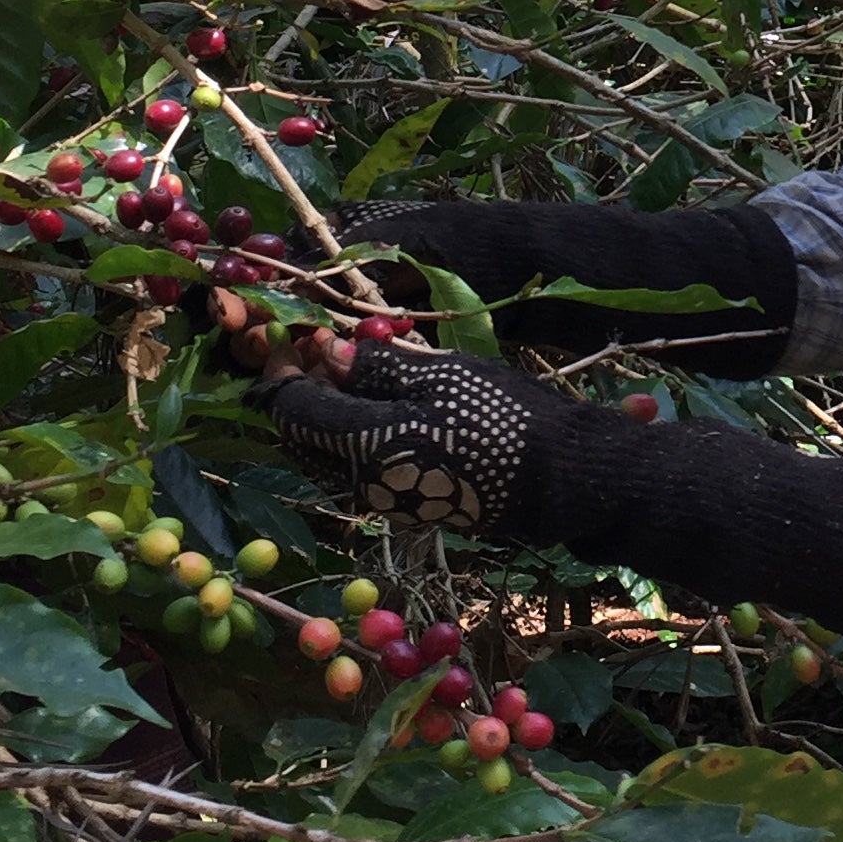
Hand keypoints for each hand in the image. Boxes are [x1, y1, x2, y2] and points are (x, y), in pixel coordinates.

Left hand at [241, 331, 535, 536]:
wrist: (559, 477)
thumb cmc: (502, 416)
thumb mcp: (438, 375)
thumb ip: (373, 367)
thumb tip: (324, 353)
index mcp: (364, 447)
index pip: (291, 408)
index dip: (283, 368)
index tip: (296, 335)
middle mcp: (360, 483)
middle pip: (300, 434)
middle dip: (301, 389)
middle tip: (324, 347)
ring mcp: (381, 501)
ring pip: (325, 451)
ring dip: (326, 410)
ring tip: (356, 368)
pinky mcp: (403, 506)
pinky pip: (355, 465)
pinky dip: (351, 431)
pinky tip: (380, 402)